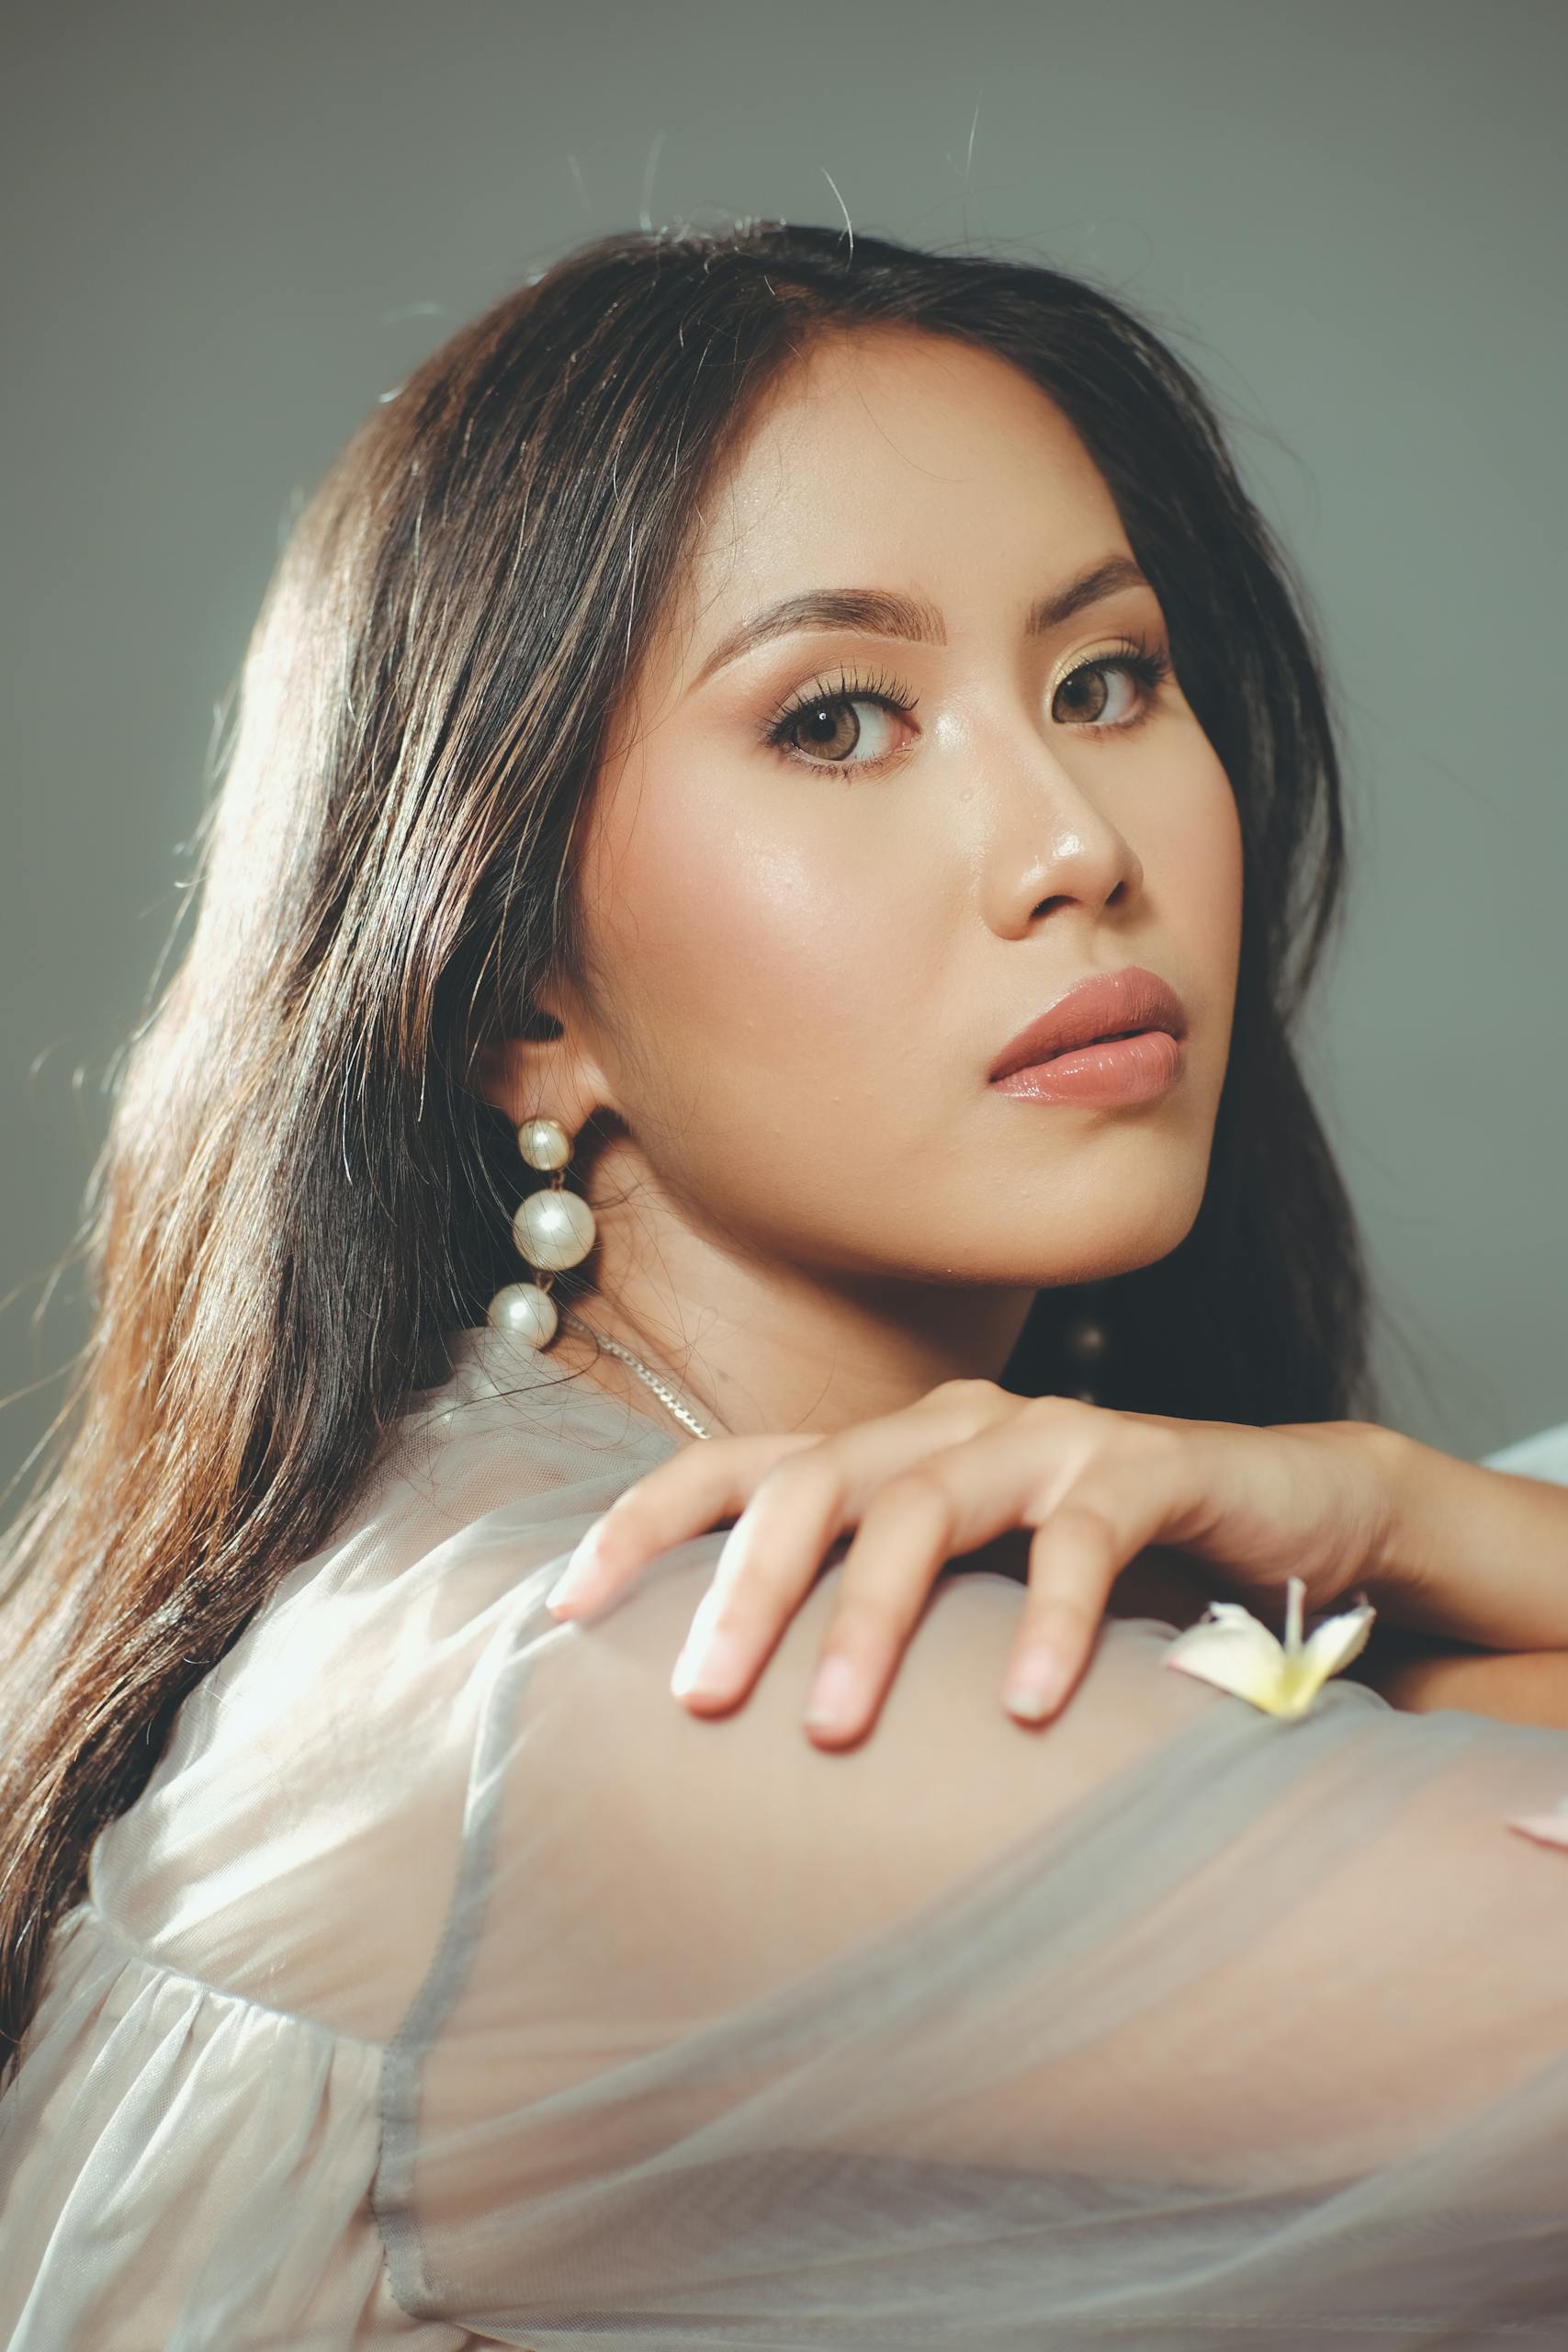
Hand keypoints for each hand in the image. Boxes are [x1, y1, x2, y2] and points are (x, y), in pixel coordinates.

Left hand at [543, 1379, 1398, 1745]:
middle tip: (694, 1698)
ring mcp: (1046, 1438)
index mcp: (888, 1452)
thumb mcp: (968, 1596)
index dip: (646, 1523)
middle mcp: (949, 1427)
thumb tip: (735, 1731)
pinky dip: (1049, 1621)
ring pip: (924, 1507)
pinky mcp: (1145, 1466)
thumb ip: (877, 1620)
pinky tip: (1027, 1709)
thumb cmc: (1097, 1571)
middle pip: (809, 1481)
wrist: (1282, 1513)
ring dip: (868, 1619)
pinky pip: (1081, 1539)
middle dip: (742, 1587)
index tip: (567, 1610)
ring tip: (827, 1727)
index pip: (737, 1465)